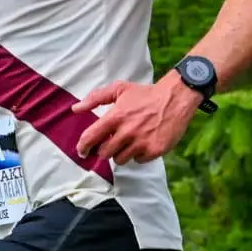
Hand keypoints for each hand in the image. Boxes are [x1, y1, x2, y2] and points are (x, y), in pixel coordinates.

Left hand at [72, 73, 200, 164]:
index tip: (82, 152)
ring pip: (120, 160)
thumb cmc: (145, 94)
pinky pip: (138, 161)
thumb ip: (96, 98)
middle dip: (105, 149)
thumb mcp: (119, 89)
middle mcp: (126, 132)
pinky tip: (143, 143)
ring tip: (129, 142)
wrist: (176, 98)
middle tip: (112, 142)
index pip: (91, 138)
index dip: (83, 147)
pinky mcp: (154, 150)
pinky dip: (138, 155)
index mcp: (115, 117)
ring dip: (121, 153)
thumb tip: (75, 108)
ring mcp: (140, 143)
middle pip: (105, 153)